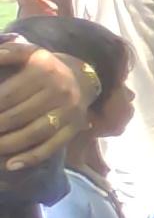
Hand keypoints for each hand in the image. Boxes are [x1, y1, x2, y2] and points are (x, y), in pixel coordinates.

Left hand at [0, 42, 92, 172]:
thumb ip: (6, 54)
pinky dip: (30, 158)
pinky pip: (51, 146)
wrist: (82, 77)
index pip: (6, 95)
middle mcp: (59, 90)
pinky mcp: (74, 128)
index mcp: (43, 70)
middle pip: (16, 116)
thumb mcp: (26, 53)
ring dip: (6, 145)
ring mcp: (69, 111)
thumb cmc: (44, 67)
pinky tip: (10, 164)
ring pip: (33, 134)